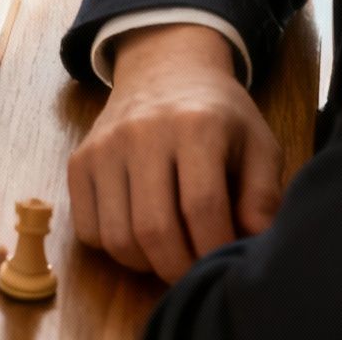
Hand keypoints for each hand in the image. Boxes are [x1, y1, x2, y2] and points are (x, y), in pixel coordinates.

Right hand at [67, 24, 283, 282]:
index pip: (203, 208)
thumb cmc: (219, 114)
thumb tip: (251, 245)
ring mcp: (103, 147)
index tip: (223, 265)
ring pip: (116, 237)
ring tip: (167, 255)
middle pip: (154, 229)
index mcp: (196, 126)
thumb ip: (263, 195)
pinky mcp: (78, 161)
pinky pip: (87, 229)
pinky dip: (113, 248)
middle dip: (178, 268)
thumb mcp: (258, 143)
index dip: (215, 249)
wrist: (164, 68)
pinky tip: (137, 235)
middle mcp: (142, 133)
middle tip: (193, 273)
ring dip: (145, 263)